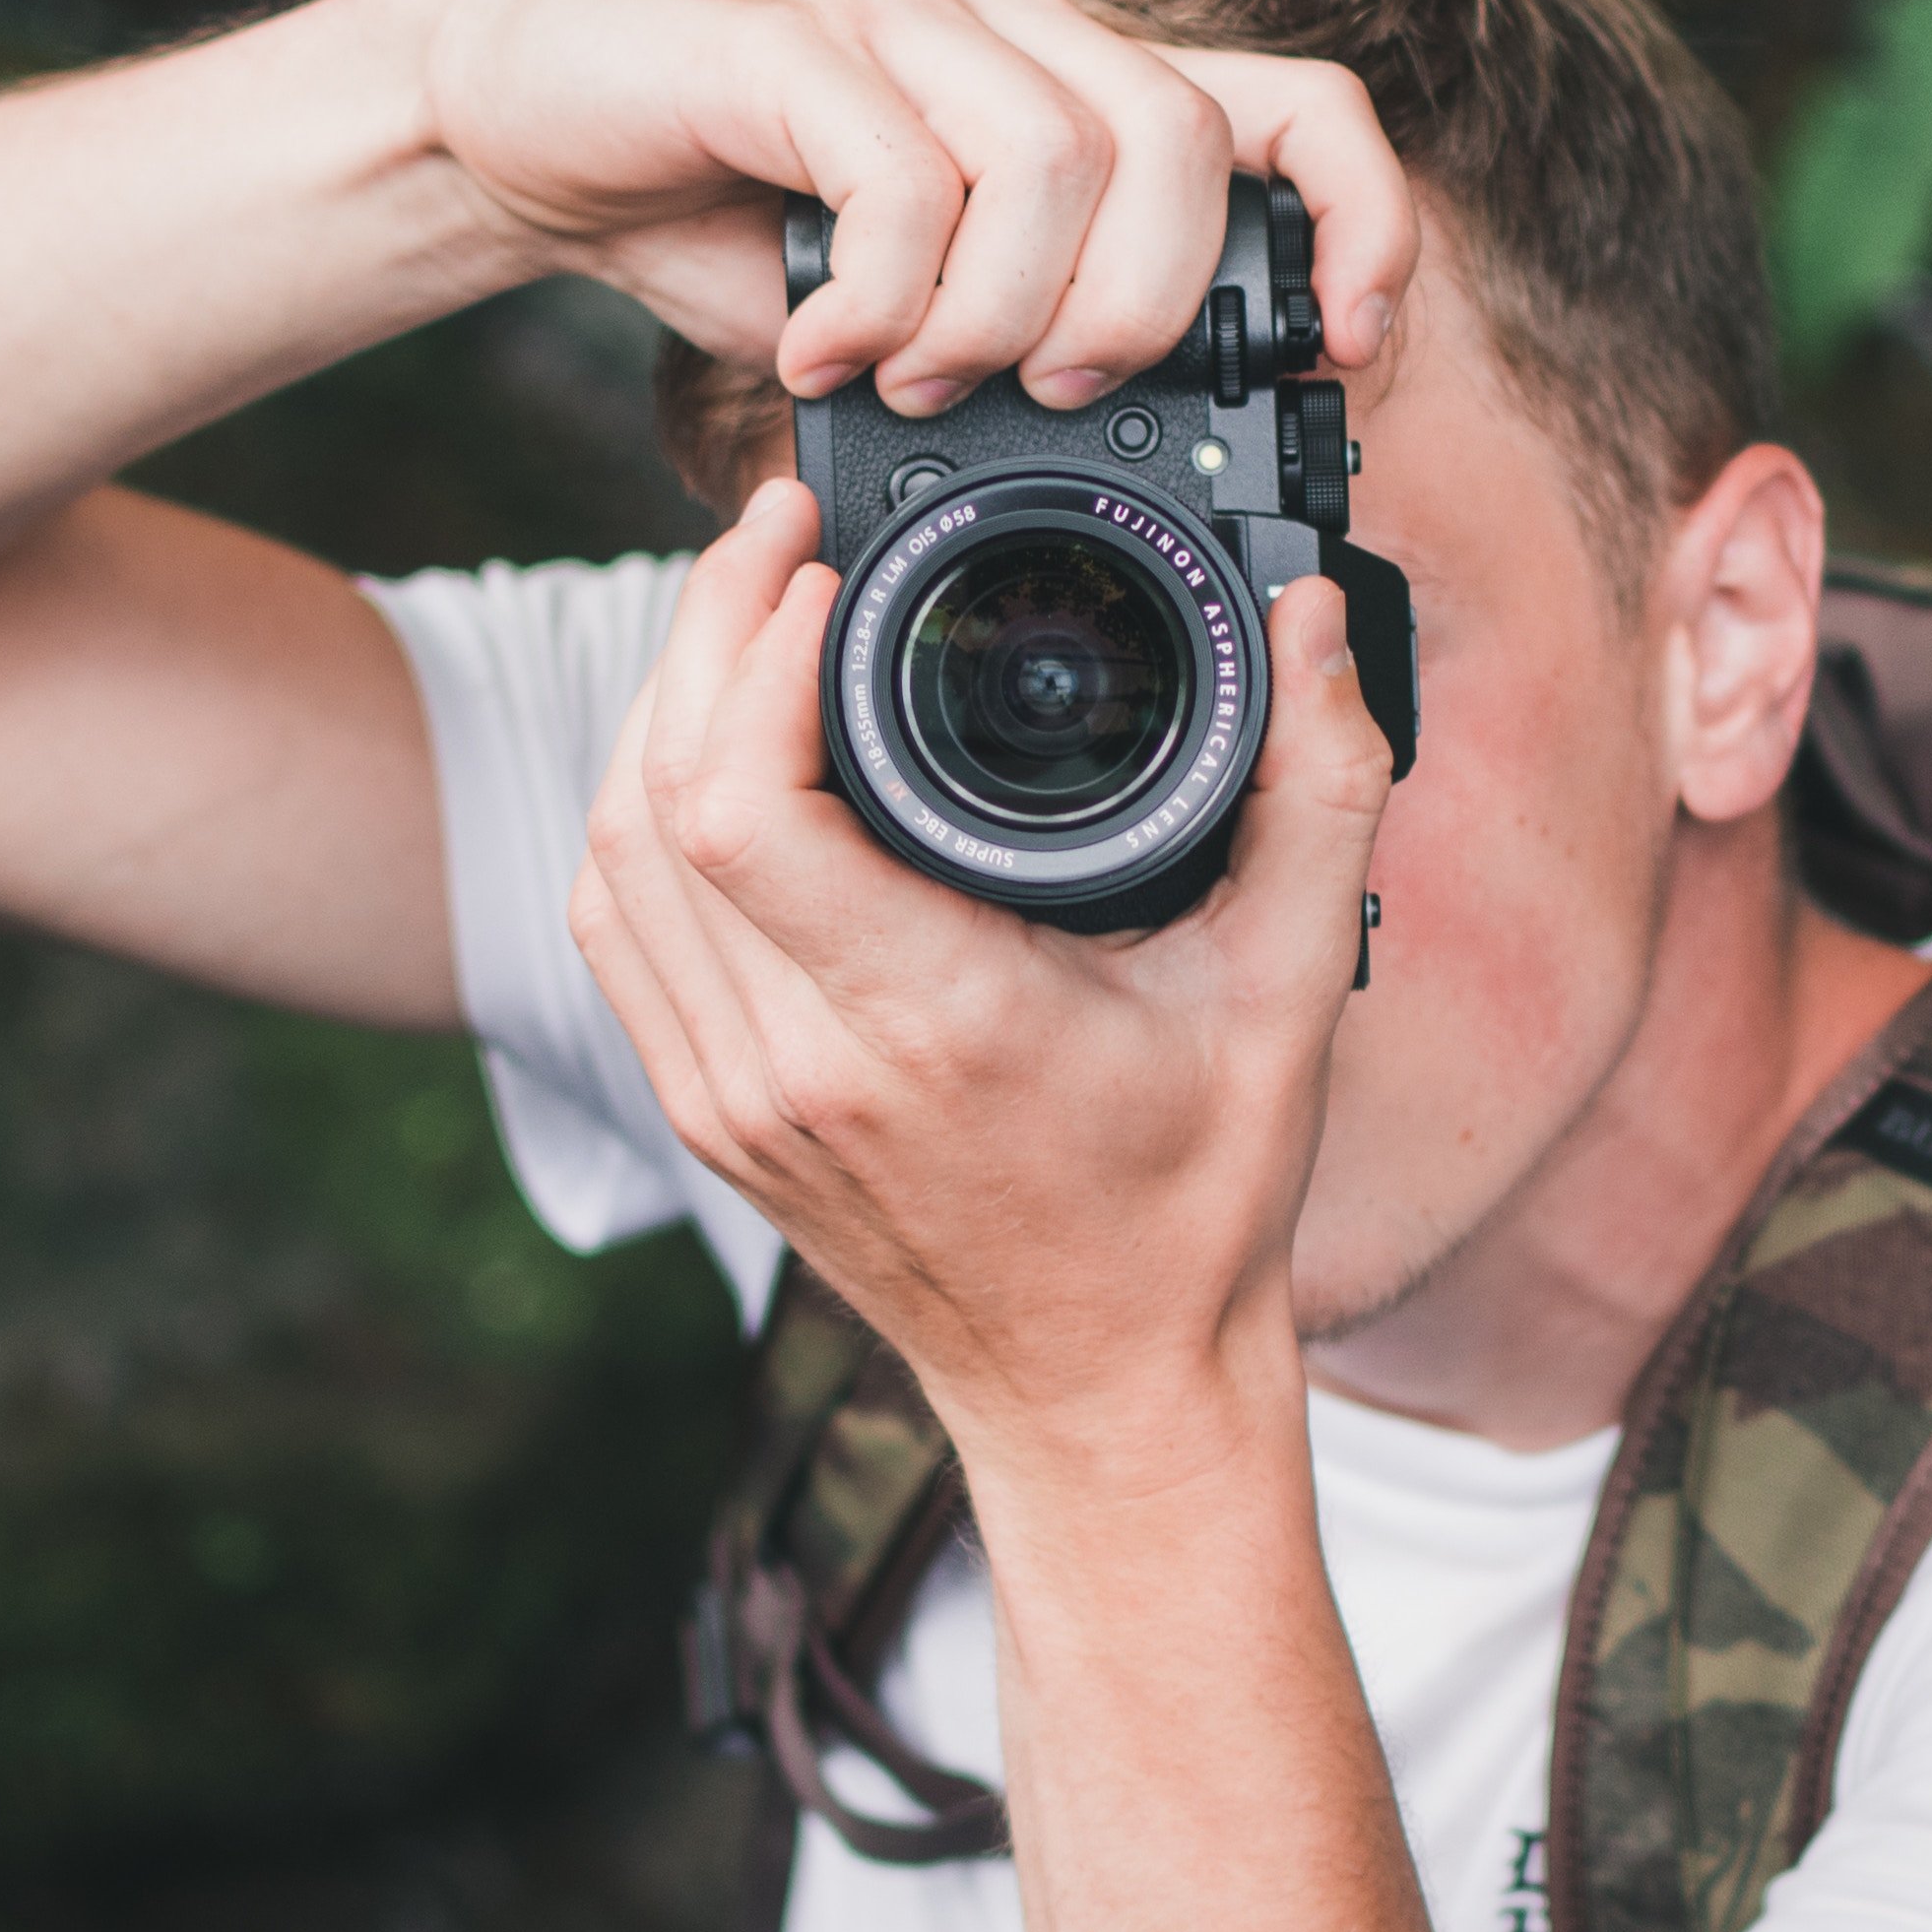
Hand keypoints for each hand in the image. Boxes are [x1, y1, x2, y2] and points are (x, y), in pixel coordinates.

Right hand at [417, 0, 1421, 415]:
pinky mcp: (793, 41)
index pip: (1297, 105)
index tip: (1348, 348)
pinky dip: (883, 302)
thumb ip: (1026, 348)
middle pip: (1184, 142)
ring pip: (1058, 160)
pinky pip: (904, 177)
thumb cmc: (737, 222)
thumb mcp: (921, 306)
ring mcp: (908, 18)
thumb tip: (1135, 472)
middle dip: (1143, 308)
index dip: (1360, 219)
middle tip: (1052, 394)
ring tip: (922, 381)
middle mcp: (1014, 24)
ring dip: (1001, 315)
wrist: (534, 131)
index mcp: (1078, 78)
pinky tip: (826, 352)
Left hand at [567, 475, 1395, 1469]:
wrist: (1105, 1395)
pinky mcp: (707, 1116)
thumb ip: (1320, 791)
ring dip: (656, 714)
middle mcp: (799, 1065)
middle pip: (653, 800)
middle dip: (696, 633)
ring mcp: (732, 1099)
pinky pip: (620, 932)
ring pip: (612, 859)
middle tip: (774, 536)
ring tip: (743, 617)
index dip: (748, 652)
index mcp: (932, 1021)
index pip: (744, 806)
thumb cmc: (1196, 1209)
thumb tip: (1314, 621)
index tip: (821, 559)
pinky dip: (643, 816)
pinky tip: (709, 747)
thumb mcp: (1287, 995)